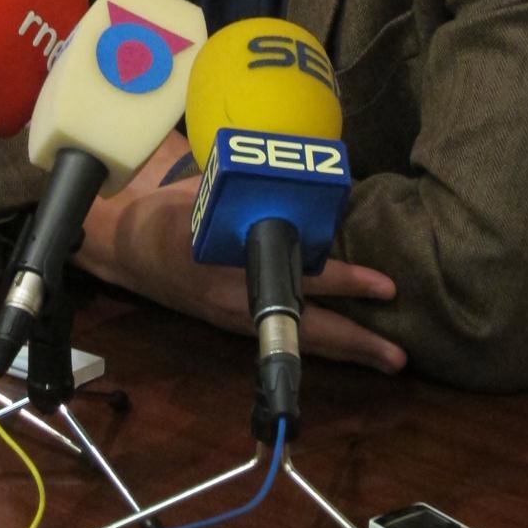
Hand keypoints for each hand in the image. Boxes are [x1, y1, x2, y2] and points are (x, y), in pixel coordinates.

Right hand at [72, 131, 405, 374]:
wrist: (129, 248)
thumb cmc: (171, 212)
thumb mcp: (206, 191)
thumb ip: (251, 186)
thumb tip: (299, 168)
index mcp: (230, 262)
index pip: (296, 275)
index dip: (341, 282)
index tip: (380, 286)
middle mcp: (236, 299)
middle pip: (306, 324)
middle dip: (354, 338)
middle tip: (398, 352)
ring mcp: (237, 318)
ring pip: (300, 339)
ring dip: (346, 350)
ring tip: (391, 359)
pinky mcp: (238, 323)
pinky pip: (288, 336)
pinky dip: (324, 343)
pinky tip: (356, 347)